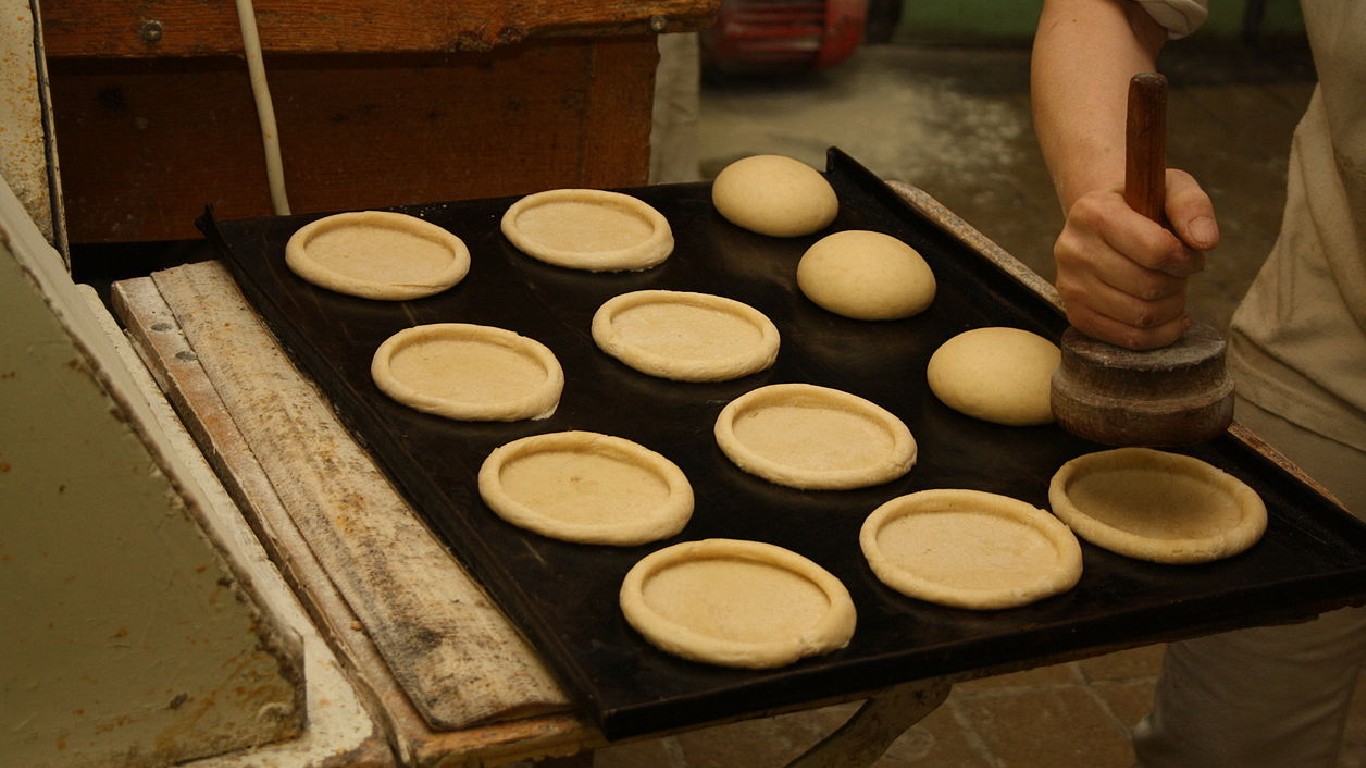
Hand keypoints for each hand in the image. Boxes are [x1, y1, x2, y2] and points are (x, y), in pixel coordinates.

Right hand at [1053, 169, 1218, 349]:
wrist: (1103, 222)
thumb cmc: (1143, 205)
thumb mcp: (1171, 188)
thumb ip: (1193, 206)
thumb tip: (1206, 242)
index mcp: (1092, 211)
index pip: (1155, 250)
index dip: (1186, 259)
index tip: (1190, 254)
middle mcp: (1072, 249)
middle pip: (1148, 287)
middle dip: (1178, 284)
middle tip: (1180, 274)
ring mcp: (1069, 285)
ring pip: (1140, 317)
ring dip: (1172, 308)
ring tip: (1172, 291)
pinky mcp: (1075, 313)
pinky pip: (1128, 338)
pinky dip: (1159, 334)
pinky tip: (1168, 316)